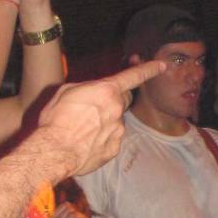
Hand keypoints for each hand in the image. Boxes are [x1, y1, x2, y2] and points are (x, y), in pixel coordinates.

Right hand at [38, 60, 164, 177]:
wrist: (55, 151)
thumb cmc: (56, 119)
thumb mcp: (66, 92)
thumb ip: (86, 88)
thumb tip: (93, 92)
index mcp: (106, 90)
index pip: (134, 76)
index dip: (149, 69)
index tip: (162, 66)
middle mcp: (117, 109)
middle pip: (123, 100)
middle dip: (113, 100)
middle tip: (93, 107)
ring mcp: (118, 130)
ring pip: (115, 121)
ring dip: (104, 122)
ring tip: (82, 129)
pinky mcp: (114, 148)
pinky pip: (111, 140)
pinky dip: (101, 139)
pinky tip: (85, 142)